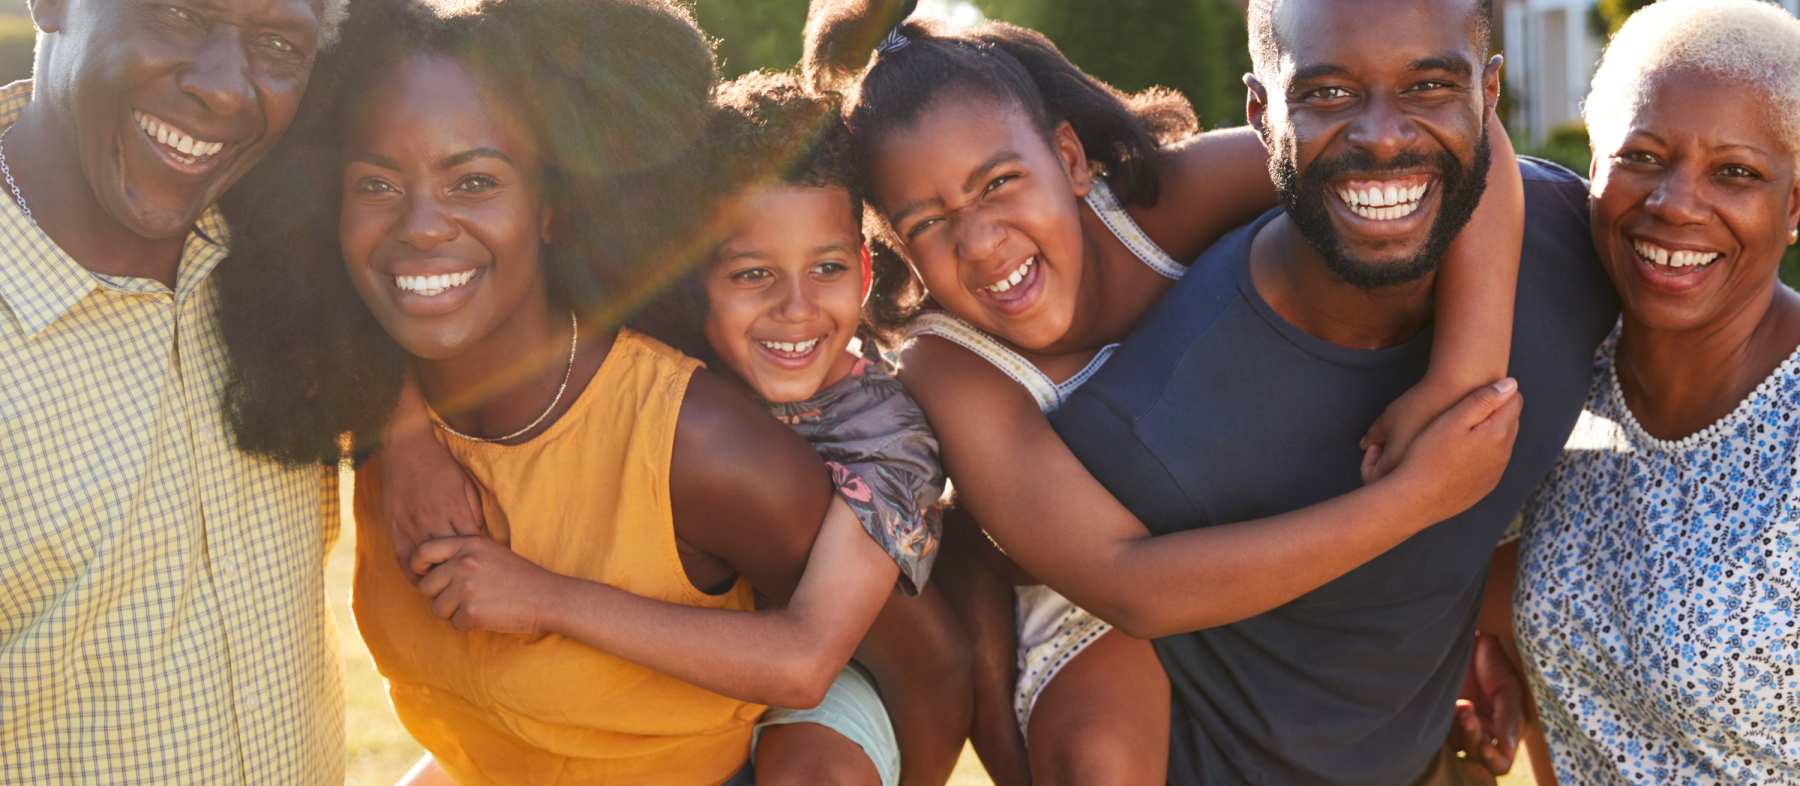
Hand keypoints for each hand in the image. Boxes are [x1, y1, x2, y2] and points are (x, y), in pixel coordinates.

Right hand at [379, 420, 485, 584]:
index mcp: (455, 509)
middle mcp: (434, 520)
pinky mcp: (395, 529)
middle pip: (451, 559)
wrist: (404, 448)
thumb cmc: (439, 465)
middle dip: (460, 573)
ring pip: (427, 564)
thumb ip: (474, 510)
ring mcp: (412, 526)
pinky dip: (413, 574)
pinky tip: (422, 580)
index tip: (483, 566)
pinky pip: (404, 560)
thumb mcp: (466, 483)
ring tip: (447, 588)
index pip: (472, 545)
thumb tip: (479, 535)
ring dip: (438, 577)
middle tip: (469, 584)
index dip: (478, 558)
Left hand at [414, 536, 564, 634]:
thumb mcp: (490, 551)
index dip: (417, 566)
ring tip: (479, 605)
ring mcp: (466, 588)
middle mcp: (464, 563)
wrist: (546, 597)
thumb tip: (427, 570)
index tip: (424, 575)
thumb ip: (460, 554)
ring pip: (437, 608)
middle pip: (426, 586)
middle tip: (463, 597)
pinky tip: (488, 615)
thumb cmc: (518, 576)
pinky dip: (468, 624)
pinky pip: (454, 624)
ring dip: (453, 612)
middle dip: (439, 596)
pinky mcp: (471, 612)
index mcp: (468, 544)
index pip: (423, 551)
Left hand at [1359, 381, 1452, 484]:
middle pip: (1395, 483)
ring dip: (1408, 466)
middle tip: (1391, 445)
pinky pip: (1437, 475)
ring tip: (1412, 442)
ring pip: (1417, 481)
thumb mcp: (1387, 419)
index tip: (1375, 444)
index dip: (1368, 462)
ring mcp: (1440, 476)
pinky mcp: (1458, 469)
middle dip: (1387, 465)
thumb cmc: (1419, 405)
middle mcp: (1418, 479)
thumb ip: (1373, 435)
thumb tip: (1366, 444)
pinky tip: (1433, 443)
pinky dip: (1429, 464)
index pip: (1372, 479)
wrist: (1461, 393)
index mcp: (1395, 469)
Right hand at [1386, 378, 1522, 522]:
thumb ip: (1483, 399)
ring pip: (1500, 443)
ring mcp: (1495, 473)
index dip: (1494, 392)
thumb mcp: (1451, 420)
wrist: (1414, 501)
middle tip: (1462, 409)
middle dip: (1493, 412)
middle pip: (1510, 421)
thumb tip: (1511, 382)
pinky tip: (1456, 455)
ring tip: (1457, 432)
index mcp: (1498, 434)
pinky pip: (1490, 463)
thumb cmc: (1427, 457)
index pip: (1514, 400)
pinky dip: (1480, 454)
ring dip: (1486, 434)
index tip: (1471, 394)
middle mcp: (1503, 455)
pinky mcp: (1484, 487)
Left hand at [1449, 632, 1523, 774]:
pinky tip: (1451, 704)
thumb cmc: (1496, 663)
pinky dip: (1444, 724)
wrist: (1473, 641)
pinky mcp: (1443, 714)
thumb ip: (1509, 720)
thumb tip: (1507, 750)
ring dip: (1459, 731)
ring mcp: (1462, 724)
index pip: (1500, 763)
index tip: (1485, 747)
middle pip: (1476, 756)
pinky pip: (1442, 732)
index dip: (1493, 762)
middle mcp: (1484, 732)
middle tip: (1469, 714)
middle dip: (1473, 739)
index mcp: (1505, 731)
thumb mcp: (1509, 689)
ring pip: (1458, 746)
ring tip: (1463, 704)